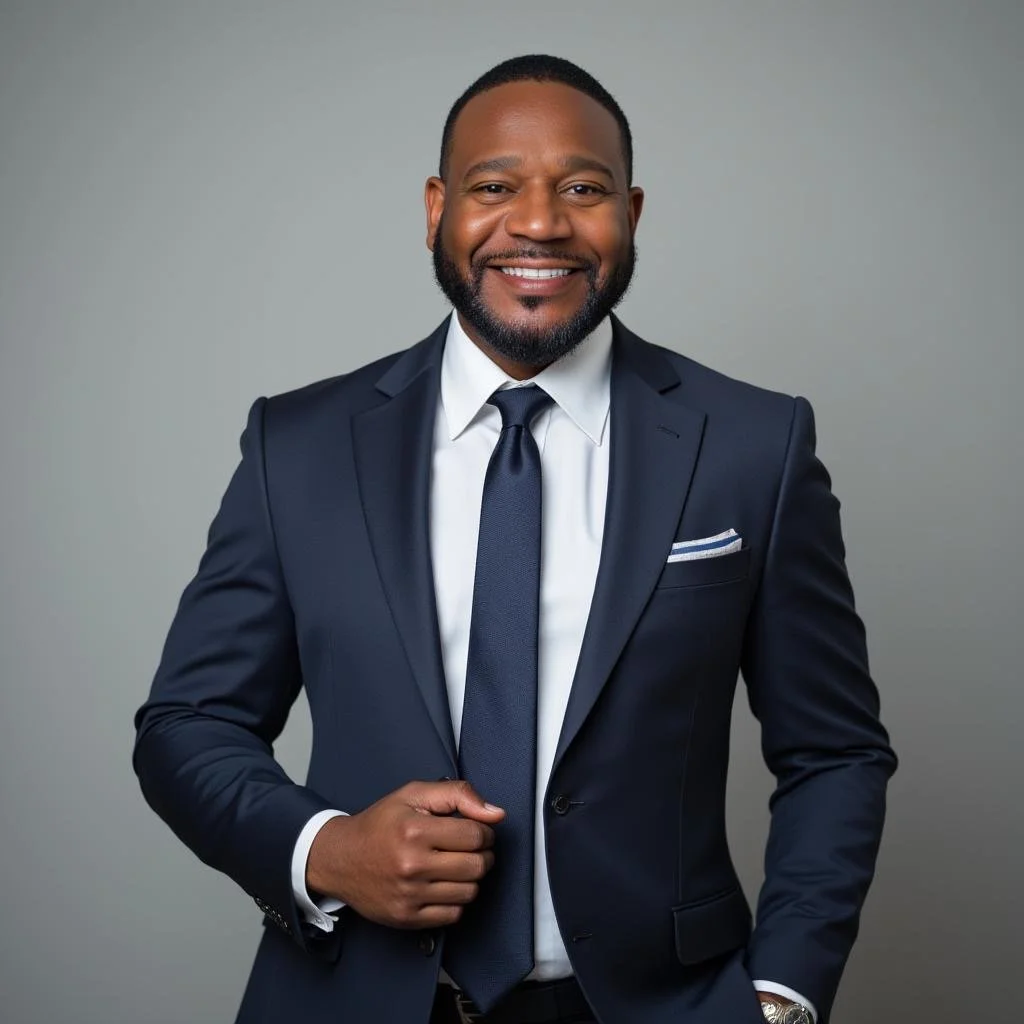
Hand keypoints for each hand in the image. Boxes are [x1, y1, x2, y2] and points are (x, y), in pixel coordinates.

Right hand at [306, 780, 504, 929]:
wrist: (340, 858)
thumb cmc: (379, 824)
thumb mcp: (414, 794)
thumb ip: (458, 794)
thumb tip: (495, 813)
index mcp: (414, 830)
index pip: (475, 835)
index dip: (483, 831)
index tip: (475, 830)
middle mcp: (411, 865)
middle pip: (476, 866)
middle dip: (482, 855)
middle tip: (469, 848)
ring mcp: (409, 895)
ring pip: (469, 892)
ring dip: (470, 878)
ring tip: (455, 865)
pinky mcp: (406, 918)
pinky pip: (453, 915)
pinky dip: (455, 900)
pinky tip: (442, 884)